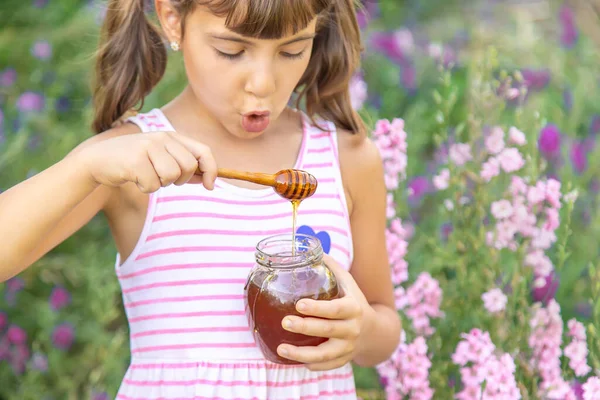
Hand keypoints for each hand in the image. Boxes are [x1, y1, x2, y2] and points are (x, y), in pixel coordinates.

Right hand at [79, 131, 216, 192]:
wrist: (98, 160)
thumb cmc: (134, 163)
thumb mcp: (161, 160)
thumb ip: (184, 167)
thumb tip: (210, 180)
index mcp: (171, 136)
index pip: (203, 151)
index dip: (211, 169)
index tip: (211, 185)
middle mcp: (161, 138)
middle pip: (189, 167)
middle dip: (180, 180)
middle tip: (163, 178)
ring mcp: (148, 147)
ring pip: (172, 176)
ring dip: (160, 183)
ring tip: (147, 175)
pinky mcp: (135, 160)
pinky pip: (153, 185)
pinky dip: (145, 187)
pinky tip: (134, 178)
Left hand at [277, 254, 372, 370]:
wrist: (375, 332)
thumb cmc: (354, 301)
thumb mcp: (348, 282)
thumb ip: (331, 267)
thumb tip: (308, 248)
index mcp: (354, 308)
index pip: (336, 309)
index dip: (318, 308)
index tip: (299, 304)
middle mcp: (353, 329)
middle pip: (328, 330)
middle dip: (306, 327)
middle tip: (284, 321)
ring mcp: (349, 348)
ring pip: (325, 355)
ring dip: (302, 354)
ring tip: (281, 348)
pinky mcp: (343, 360)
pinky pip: (327, 366)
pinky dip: (312, 365)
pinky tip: (295, 361)